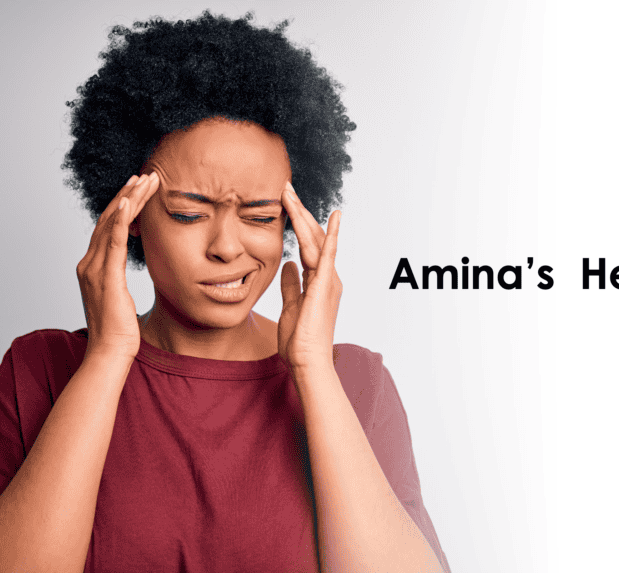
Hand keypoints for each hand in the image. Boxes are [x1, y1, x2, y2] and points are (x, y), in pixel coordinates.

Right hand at [76, 173, 159, 360]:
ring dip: (129, 199)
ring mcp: (94, 269)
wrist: (109, 353)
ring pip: (112, 224)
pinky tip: (130, 202)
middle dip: (128, 194)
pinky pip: (113, 242)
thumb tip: (124, 273)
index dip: (124, 206)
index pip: (109, 228)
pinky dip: (121, 220)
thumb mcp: (119, 299)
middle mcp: (89, 263)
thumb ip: (118, 280)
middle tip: (146, 175)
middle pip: (108, 219)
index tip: (139, 189)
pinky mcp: (105, 277)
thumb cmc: (119, 331)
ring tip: (145, 180)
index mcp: (92, 267)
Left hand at [278, 182, 342, 369]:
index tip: (285, 204)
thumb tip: (288, 265)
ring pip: (315, 240)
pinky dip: (331, 234)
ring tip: (289, 192)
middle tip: (285, 188)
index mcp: (318, 281)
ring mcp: (329, 280)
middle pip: (312, 237)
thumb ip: (291, 284)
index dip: (297, 224)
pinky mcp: (326, 285)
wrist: (307, 361)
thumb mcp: (289, 306)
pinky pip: (328, 254)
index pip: (307, 245)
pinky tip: (334, 217)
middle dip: (299, 212)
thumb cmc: (299, 340)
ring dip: (302, 215)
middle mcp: (327, 277)